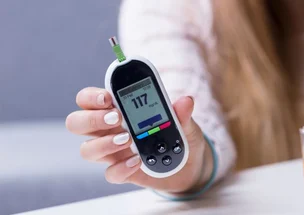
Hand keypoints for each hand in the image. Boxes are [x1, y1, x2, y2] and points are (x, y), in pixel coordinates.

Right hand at [66, 87, 210, 192]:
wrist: (190, 166)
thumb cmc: (179, 137)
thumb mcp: (185, 123)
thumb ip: (181, 113)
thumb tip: (185, 101)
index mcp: (118, 110)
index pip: (89, 99)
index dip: (91, 97)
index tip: (107, 97)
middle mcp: (109, 130)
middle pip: (77, 122)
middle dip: (91, 119)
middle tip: (116, 119)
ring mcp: (113, 152)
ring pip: (87, 149)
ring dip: (104, 144)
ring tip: (128, 141)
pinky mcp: (122, 172)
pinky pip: (110, 173)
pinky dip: (121, 168)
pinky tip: (137, 162)